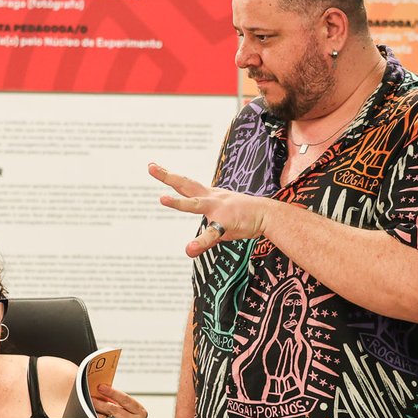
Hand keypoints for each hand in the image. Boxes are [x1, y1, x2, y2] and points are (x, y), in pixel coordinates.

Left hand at [93, 385, 146, 417]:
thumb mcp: (120, 409)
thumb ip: (113, 400)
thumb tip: (99, 388)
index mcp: (139, 412)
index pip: (125, 399)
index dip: (112, 392)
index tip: (100, 387)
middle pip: (114, 409)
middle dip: (99, 402)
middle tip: (88, 398)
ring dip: (95, 414)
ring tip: (86, 410)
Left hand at [149, 162, 270, 256]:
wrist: (267, 215)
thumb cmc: (243, 217)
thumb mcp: (221, 224)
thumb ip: (204, 238)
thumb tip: (189, 251)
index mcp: (209, 196)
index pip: (186, 185)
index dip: (170, 176)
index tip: (153, 166)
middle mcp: (211, 199)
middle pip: (186, 185)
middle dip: (168, 176)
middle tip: (150, 167)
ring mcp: (218, 210)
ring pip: (196, 205)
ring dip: (179, 203)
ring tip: (162, 199)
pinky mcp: (226, 224)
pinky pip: (212, 233)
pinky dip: (201, 242)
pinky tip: (190, 249)